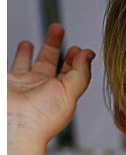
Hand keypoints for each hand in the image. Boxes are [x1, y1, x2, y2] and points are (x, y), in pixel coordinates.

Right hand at [9, 24, 93, 147]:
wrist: (13, 125)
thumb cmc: (42, 118)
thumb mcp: (71, 92)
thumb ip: (81, 72)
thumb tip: (88, 53)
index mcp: (59, 92)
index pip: (69, 71)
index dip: (74, 59)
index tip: (79, 48)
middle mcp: (39, 88)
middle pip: (47, 61)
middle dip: (52, 44)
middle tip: (57, 28)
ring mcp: (21, 84)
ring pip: (24, 63)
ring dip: (27, 51)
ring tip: (30, 42)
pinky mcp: (6, 80)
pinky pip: (8, 64)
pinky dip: (14, 56)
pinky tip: (16, 46)